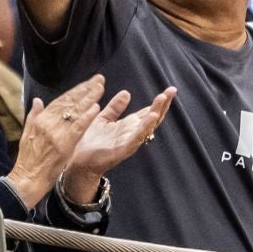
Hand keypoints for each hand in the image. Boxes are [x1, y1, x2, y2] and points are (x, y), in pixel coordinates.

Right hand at [8, 76, 105, 208]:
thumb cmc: (28, 160)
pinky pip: (77, 127)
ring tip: (100, 88)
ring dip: (88, 98)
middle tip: (98, 79)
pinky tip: (95, 108)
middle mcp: (47, 123)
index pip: (59, 101)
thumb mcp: (27, 134)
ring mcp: (55, 133)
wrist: (27, 178)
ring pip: (74, 112)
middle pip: (69, 102)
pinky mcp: (64, 143)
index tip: (86, 83)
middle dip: (84, 90)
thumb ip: (33, 116)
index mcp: (39, 120)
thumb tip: (37, 100)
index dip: (74, 91)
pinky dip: (86, 117)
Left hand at [62, 86, 175, 202]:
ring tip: (162, 100)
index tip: (169, 90)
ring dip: (155, 113)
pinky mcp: (122, 150)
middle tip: (171, 90)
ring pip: (147, 127)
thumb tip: (127, 92)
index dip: (159, 102)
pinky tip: (150, 118)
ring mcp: (129, 142)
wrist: (80, 162)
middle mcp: (132, 133)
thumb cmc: (91, 141)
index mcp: (128, 125)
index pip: (147, 111)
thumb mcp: (103, 119)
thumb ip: (115, 107)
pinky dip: (144, 128)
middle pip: (152, 118)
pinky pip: (135, 138)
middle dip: (162, 105)